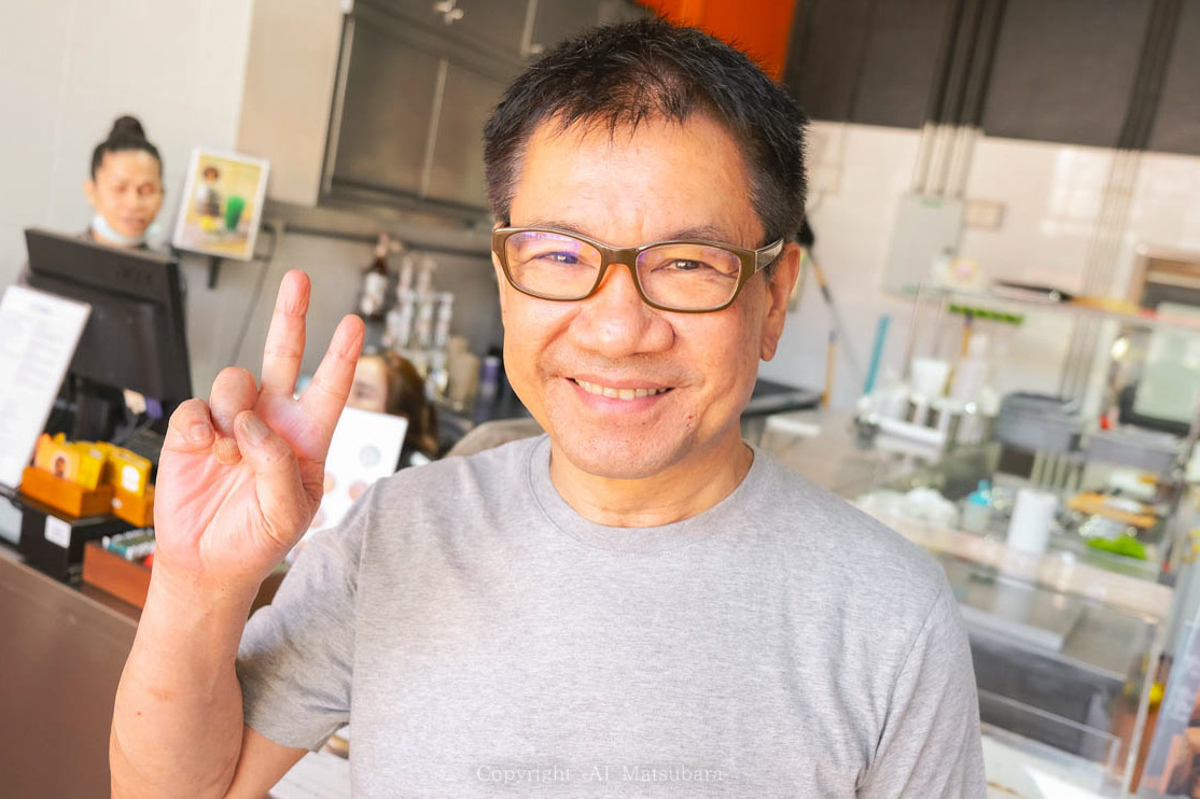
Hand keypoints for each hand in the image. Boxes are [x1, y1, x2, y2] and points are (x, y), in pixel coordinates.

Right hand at [152, 271, 363, 589]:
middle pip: (284, 355)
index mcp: (308, 437)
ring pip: (234, 380)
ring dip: (233, 411)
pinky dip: (198, 429)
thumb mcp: (288, 510)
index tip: (356, 323)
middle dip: (291, 315)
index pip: (331, 389)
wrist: (209, 563)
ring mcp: (233, 421)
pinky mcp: (194, 429)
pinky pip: (194, 407)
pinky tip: (204, 451)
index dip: (343, 356)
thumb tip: (251, 420)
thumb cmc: (259, 538)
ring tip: (230, 451)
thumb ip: (276, 462)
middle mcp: (272, 419)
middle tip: (299, 278)